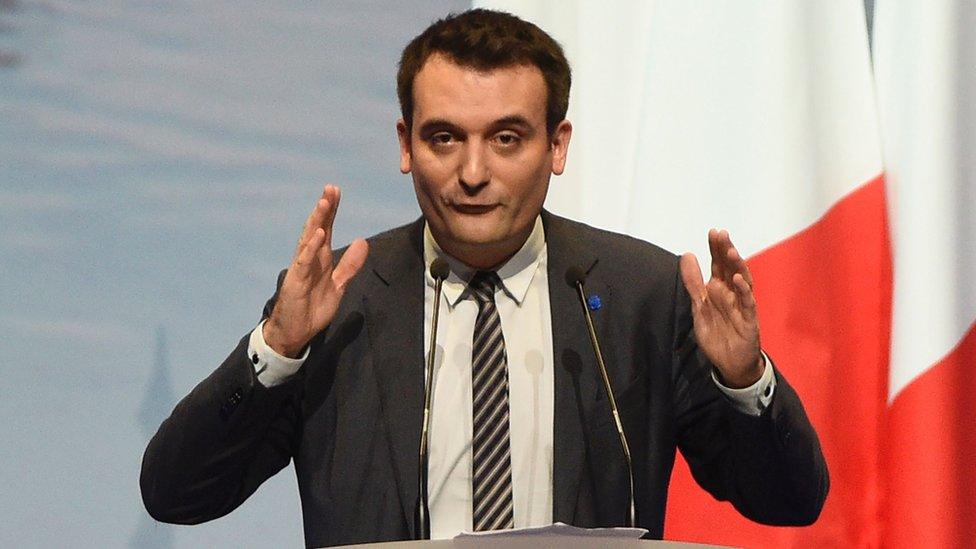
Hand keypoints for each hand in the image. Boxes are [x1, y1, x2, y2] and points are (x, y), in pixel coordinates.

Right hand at [263, 185, 368, 357]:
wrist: (296, 332)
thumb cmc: (313, 307)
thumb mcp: (339, 285)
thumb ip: (350, 265)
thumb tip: (362, 242)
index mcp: (321, 258)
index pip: (326, 229)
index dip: (331, 210)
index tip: (336, 191)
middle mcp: (309, 258)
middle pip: (317, 228)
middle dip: (324, 209)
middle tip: (331, 188)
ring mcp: (301, 268)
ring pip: (309, 240)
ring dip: (317, 221)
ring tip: (324, 203)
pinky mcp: (296, 281)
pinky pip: (304, 261)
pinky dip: (311, 248)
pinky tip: (318, 234)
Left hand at [679, 229, 762, 387]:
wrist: (729, 362)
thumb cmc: (717, 332)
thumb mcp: (699, 306)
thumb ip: (693, 282)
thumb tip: (687, 254)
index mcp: (720, 289)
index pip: (718, 265)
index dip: (716, 249)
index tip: (713, 232)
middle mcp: (732, 294)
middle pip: (731, 268)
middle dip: (726, 251)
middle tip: (721, 234)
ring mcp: (742, 305)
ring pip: (742, 281)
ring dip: (738, 266)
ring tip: (730, 252)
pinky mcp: (749, 321)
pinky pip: (747, 303)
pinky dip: (743, 291)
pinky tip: (738, 279)